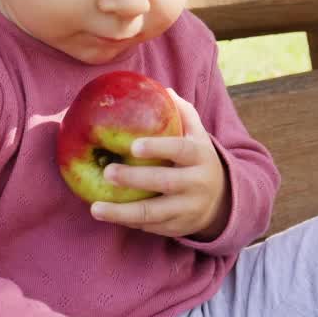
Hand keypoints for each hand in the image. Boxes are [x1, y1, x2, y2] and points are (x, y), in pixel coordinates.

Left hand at [90, 89, 228, 238]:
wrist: (222, 201)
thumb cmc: (199, 160)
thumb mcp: (198, 136)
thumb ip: (183, 113)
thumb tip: (163, 89)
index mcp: (200, 156)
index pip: (181, 150)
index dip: (159, 147)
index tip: (133, 145)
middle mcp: (197, 183)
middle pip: (165, 182)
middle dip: (134, 179)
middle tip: (107, 172)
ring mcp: (187, 209)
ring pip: (153, 214)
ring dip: (122, 212)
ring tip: (95, 207)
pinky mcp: (176, 227)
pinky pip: (149, 226)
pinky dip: (127, 221)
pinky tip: (108, 214)